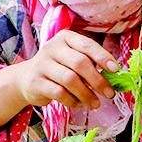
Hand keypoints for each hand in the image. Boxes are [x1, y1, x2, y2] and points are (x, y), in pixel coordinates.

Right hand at [0, 30, 118, 125]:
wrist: (26, 78)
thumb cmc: (58, 68)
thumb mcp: (72, 59)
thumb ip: (90, 62)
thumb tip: (114, 75)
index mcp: (65, 38)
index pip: (87, 45)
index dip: (102, 57)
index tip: (115, 70)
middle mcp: (52, 48)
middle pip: (80, 63)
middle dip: (98, 80)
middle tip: (109, 94)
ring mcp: (42, 64)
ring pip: (70, 80)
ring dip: (87, 94)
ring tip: (95, 103)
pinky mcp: (36, 82)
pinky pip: (59, 93)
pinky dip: (72, 101)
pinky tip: (79, 104)